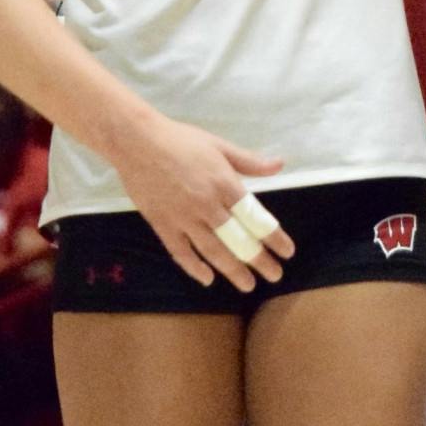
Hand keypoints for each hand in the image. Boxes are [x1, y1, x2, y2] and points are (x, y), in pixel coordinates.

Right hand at [109, 113, 293, 291]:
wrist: (137, 142)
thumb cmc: (181, 140)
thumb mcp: (219, 145)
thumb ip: (249, 161)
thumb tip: (280, 165)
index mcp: (224, 183)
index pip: (255, 216)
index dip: (273, 237)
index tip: (287, 252)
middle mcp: (207, 205)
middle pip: (237, 239)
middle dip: (258, 260)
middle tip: (275, 276)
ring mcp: (183, 218)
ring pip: (212, 251)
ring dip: (232, 270)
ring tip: (248, 285)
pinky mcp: (162, 225)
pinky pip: (181, 253)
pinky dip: (194, 268)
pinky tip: (207, 278)